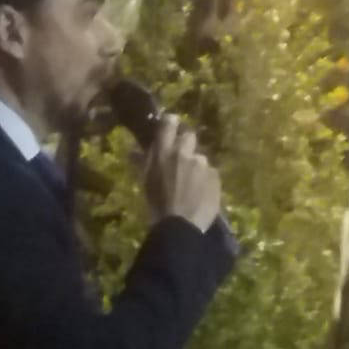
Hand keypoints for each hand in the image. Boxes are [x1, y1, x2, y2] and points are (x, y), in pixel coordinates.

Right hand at [143, 115, 221, 231]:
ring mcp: (202, 163)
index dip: (171, 122)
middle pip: (189, 135)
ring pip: (200, 158)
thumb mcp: (146, 182)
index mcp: (164, 152)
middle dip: (186, 143)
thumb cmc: (157, 204)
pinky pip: (210, 173)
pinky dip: (205, 180)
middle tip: (182, 157)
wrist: (180, 226)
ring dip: (196, 166)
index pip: (169, 123)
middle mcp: (184, 153)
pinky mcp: (215, 176)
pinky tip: (200, 193)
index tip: (171, 124)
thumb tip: (133, 150)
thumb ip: (142, 162)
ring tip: (191, 184)